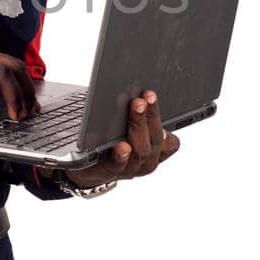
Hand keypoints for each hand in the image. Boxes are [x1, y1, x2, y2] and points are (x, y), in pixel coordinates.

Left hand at [59, 88, 179, 188]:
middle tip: (144, 97)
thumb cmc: (113, 143)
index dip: (163, 118)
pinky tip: (121, 145)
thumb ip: (138, 115)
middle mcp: (147, 161)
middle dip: (151, 115)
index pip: (170, 140)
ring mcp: (130, 169)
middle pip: (154, 139)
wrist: (89, 169)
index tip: (152, 95)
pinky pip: (118, 165)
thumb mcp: (130, 129)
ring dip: (139, 126)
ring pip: (141, 150)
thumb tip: (133, 88)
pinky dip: (121, 155)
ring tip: (135, 108)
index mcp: (156, 151)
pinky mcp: (110, 172)